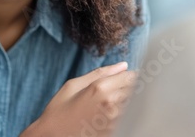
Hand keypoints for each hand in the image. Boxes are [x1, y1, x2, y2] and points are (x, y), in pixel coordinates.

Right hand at [21, 62, 136, 136]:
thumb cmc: (59, 110)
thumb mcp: (74, 85)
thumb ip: (100, 73)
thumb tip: (123, 65)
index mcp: (100, 88)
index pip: (131, 77)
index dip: (133, 76)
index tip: (130, 78)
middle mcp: (110, 104)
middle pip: (136, 91)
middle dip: (133, 88)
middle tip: (120, 91)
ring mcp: (113, 121)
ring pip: (134, 106)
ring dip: (130, 102)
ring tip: (113, 104)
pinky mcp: (112, 132)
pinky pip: (128, 120)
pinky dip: (125, 115)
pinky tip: (111, 115)